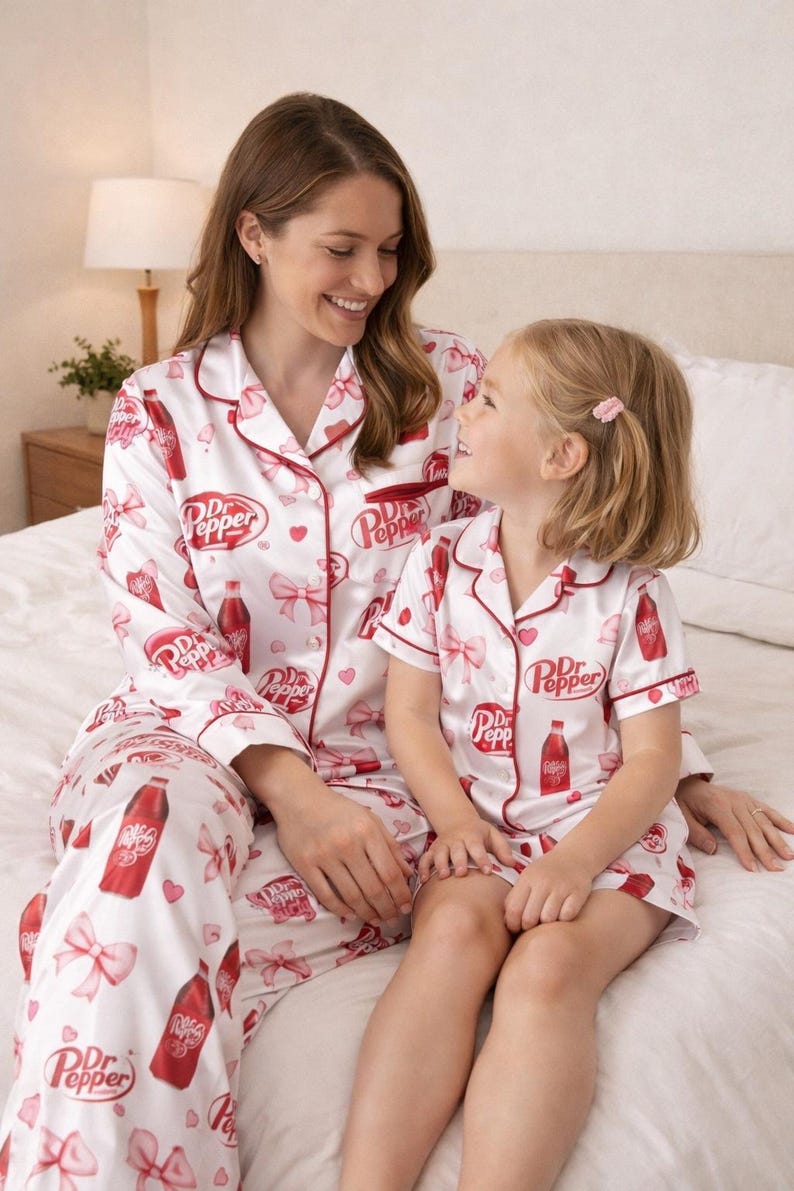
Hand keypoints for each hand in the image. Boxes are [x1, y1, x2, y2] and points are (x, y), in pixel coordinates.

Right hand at [272, 778, 414, 924]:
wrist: (299, 798)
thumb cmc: (339, 809)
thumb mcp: (370, 820)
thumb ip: (390, 846)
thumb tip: (407, 874)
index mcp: (367, 831)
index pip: (389, 872)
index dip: (400, 894)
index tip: (406, 907)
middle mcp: (347, 844)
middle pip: (372, 888)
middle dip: (386, 909)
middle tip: (392, 919)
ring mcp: (324, 856)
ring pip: (351, 895)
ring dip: (366, 912)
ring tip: (376, 919)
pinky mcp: (305, 864)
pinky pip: (325, 895)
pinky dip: (340, 909)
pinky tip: (350, 914)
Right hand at [418, 816, 515, 881]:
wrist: (457, 821)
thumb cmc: (478, 833)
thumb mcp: (492, 834)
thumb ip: (502, 849)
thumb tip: (512, 864)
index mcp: (472, 836)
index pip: (477, 847)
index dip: (482, 859)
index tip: (488, 871)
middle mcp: (456, 840)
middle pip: (457, 850)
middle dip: (459, 861)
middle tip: (462, 873)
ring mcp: (442, 845)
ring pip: (439, 854)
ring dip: (440, 865)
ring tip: (443, 876)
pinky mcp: (432, 850)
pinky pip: (425, 859)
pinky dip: (423, 868)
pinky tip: (424, 880)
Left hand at [503, 851, 592, 931]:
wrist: (574, 856)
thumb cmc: (545, 872)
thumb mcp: (527, 878)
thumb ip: (515, 897)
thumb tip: (507, 923)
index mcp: (527, 879)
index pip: (513, 909)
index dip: (512, 925)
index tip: (516, 928)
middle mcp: (543, 882)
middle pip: (530, 918)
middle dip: (529, 927)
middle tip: (532, 925)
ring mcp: (561, 887)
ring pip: (548, 919)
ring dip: (547, 924)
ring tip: (547, 918)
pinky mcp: (578, 892)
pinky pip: (567, 916)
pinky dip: (564, 919)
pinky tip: (562, 913)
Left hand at [676, 777, 793, 871]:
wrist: (688, 783)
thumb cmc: (684, 803)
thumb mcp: (683, 818)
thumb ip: (697, 834)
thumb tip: (713, 850)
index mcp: (717, 805)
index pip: (734, 832)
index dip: (744, 851)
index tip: (753, 868)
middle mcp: (734, 801)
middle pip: (752, 829)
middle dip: (765, 851)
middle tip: (776, 868)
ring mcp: (743, 799)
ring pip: (763, 821)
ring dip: (777, 839)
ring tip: (788, 855)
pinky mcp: (748, 799)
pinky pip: (767, 810)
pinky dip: (781, 820)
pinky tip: (793, 831)